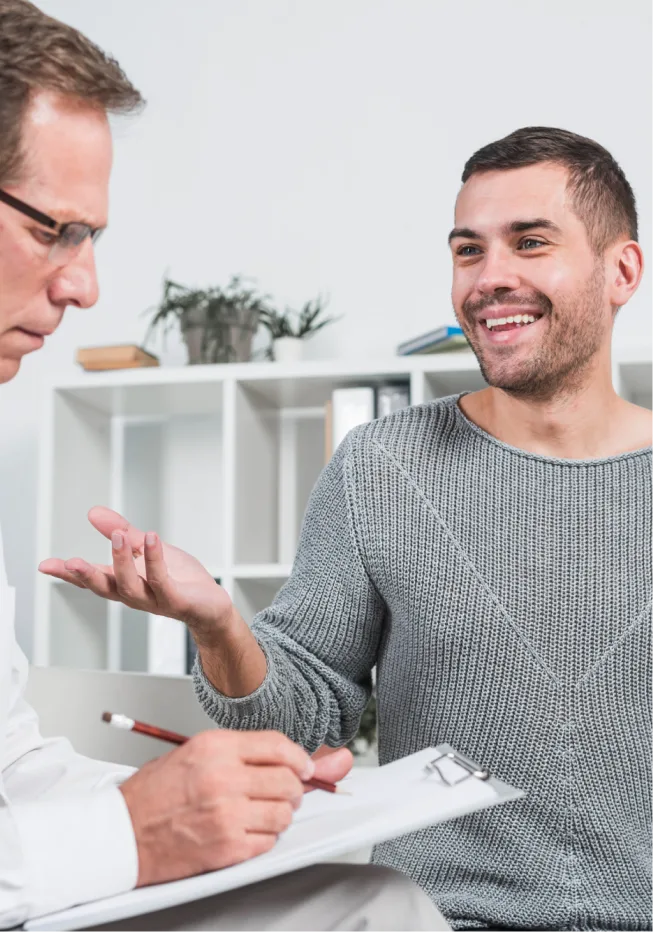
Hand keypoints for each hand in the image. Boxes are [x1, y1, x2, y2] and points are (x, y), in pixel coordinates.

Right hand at [38, 507, 232, 644]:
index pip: (91, 578)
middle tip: (71, 562)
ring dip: (122, 561)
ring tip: (118, 535)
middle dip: (86, 575)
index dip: (67, 574)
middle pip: (104, 588)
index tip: (45, 565)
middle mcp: (134, 594)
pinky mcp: (176, 600)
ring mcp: (154, 599)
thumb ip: (121, 532)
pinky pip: (162, 581)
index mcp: (124, 582)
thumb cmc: (179, 579)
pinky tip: (151, 539)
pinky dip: (154, 560)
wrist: (211, 605)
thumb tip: (93, 513)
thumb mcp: (147, 549)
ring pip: (130, 585)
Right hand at [120, 729, 318, 886]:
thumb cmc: (154, 793)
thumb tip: (298, 759)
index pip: (277, 745)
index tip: (304, 766)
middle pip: (288, 781)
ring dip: (280, 814)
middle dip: (293, 788)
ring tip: (262, 811)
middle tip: (283, 792)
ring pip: (284, 813)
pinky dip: (265, 837)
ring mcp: (227, 814)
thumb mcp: (196, 754)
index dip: (298, 757)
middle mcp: (223, 778)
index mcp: (215, 748)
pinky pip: (268, 841)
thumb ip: (244, 753)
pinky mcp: (227, 846)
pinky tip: (247, 830)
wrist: (123, 833)